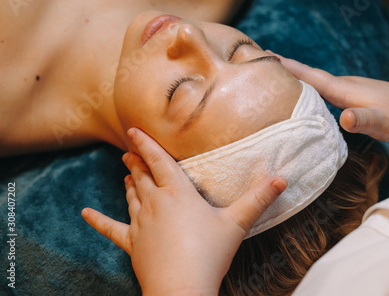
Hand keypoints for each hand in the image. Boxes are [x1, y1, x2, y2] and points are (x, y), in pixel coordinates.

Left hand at [82, 128, 286, 295]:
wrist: (182, 289)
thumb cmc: (209, 253)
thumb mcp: (237, 223)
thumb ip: (259, 199)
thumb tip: (282, 178)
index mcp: (177, 193)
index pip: (159, 161)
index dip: (146, 144)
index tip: (133, 130)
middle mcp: (154, 203)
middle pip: (142, 176)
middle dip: (136, 161)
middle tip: (128, 150)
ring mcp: (140, 224)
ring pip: (131, 197)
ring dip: (128, 183)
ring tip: (124, 173)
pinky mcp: (132, 244)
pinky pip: (112, 229)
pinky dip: (98, 221)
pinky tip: (84, 214)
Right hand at [272, 52, 388, 142]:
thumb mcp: (386, 121)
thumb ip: (365, 119)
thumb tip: (345, 118)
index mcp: (346, 89)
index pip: (311, 75)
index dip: (288, 67)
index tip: (264, 56)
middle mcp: (347, 86)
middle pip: (311, 76)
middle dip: (287, 70)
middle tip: (263, 67)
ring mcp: (353, 92)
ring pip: (319, 84)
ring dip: (300, 80)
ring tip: (281, 82)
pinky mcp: (359, 100)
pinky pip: (328, 93)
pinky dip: (314, 92)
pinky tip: (314, 101)